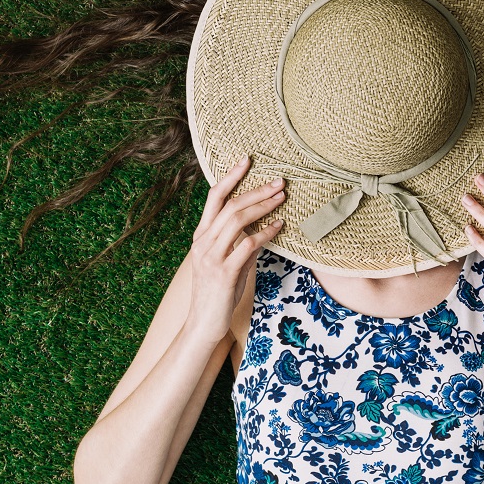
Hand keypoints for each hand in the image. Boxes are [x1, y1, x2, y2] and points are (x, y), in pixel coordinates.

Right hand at [183, 157, 285, 349]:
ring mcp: (212, 257)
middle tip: (279, 181)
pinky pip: (248, 245)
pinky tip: (279, 226)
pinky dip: (266, 232)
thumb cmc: (217, 292)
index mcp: (201, 235)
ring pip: (237, 220)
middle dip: (256, 190)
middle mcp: (203, 242)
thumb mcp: (226, 262)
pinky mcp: (224, 272)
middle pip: (230, 205)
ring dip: (263, 206)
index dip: (230, 177)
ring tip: (282, 198)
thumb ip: (240, 243)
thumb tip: (263, 228)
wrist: (204, 323)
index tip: (246, 160)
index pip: (213, 198)